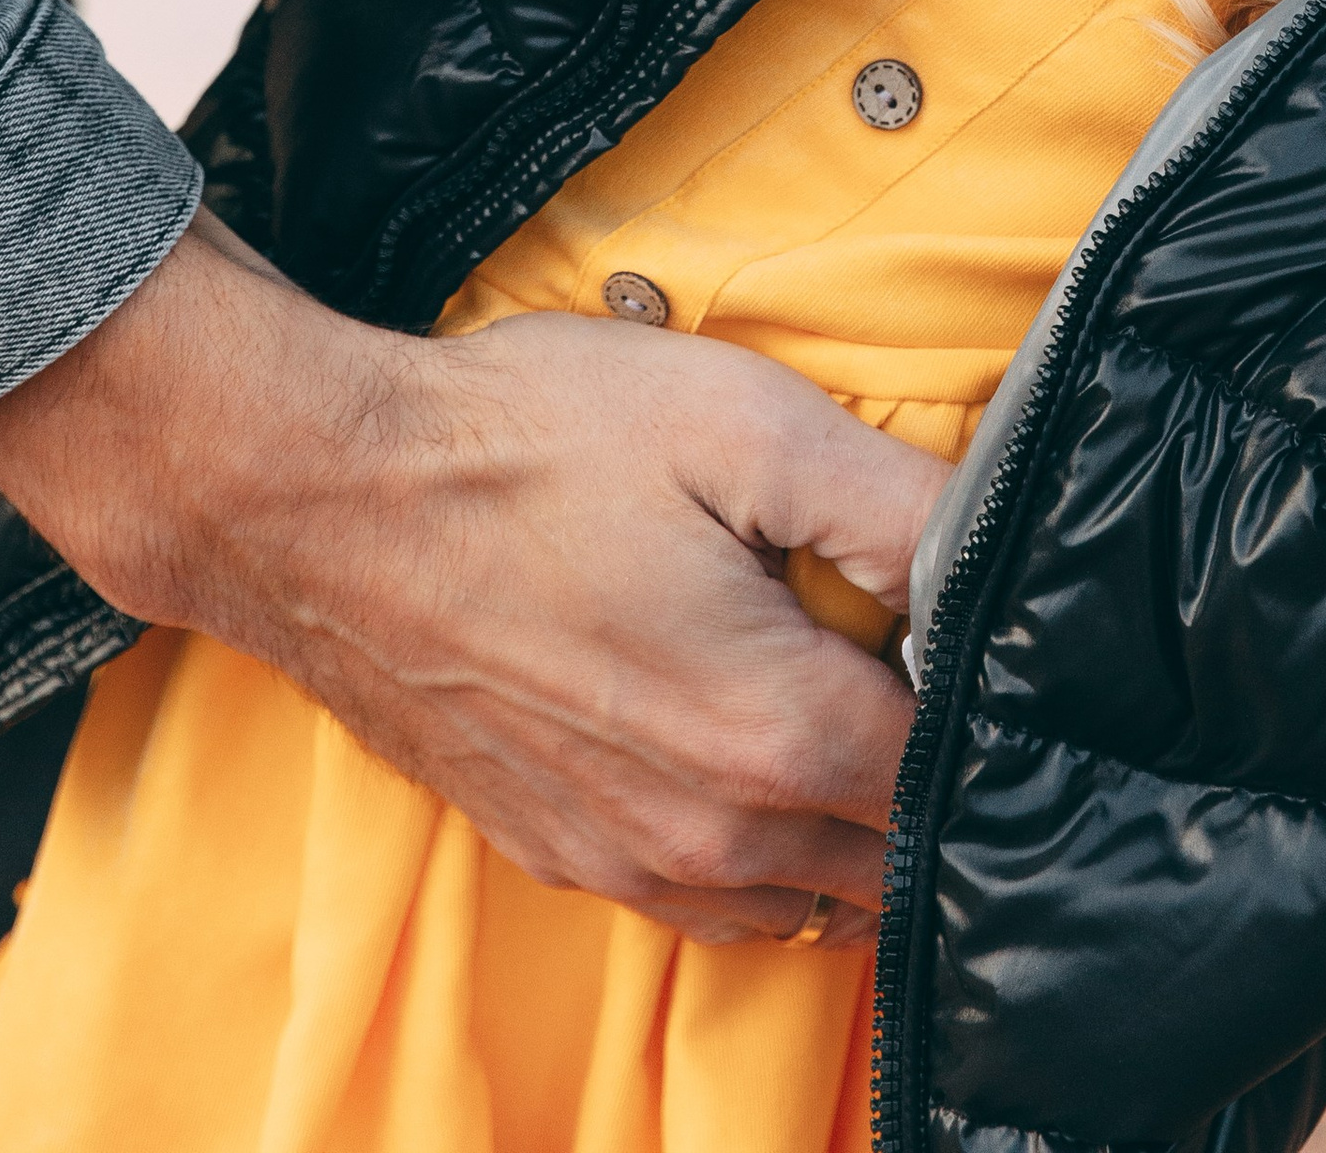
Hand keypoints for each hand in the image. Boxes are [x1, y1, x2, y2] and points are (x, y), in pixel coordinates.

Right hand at [0, 212, 948, 947]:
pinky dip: (771, 855)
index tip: (997, 636)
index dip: (997, 705)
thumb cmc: (528, 446)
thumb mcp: (745, 423)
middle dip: (940, 779)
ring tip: (864, 710)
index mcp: (776, 735)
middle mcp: (712, 837)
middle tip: (934, 667)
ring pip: (812, 898)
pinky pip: (718, 902)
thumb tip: (1002, 552)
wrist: (324, 501)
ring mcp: (631, 862)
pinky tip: (763, 756)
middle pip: (895, 855)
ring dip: (859, 830)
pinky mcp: (566, 855)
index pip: (955, 773)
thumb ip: (899, 503)